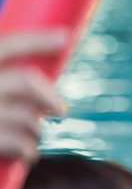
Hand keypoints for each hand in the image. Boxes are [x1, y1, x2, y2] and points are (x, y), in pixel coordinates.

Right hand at [0, 31, 67, 161]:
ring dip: (37, 130)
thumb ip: (9, 79)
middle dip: (51, 96)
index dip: (38, 40)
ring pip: (29, 117)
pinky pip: (22, 144)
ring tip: (30, 134)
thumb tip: (50, 69)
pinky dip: (30, 150)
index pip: (8, 45)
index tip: (65, 36)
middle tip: (60, 110)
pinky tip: (27, 152)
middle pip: (27, 81)